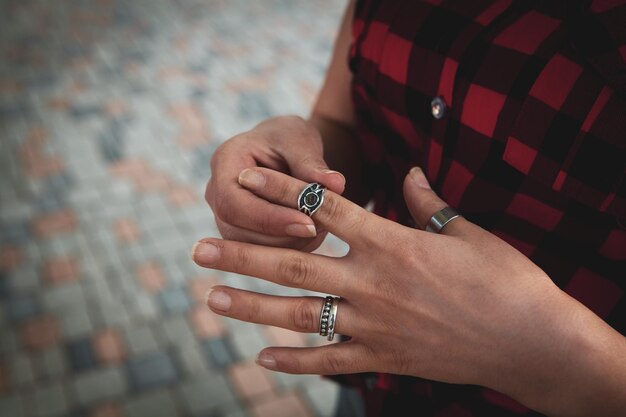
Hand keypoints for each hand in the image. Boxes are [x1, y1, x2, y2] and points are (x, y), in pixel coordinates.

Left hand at [193, 166, 623, 415]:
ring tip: (212, 300)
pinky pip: (329, 362)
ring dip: (251, 308)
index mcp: (392, 244)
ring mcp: (373, 325)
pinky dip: (295, 362)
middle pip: (293, 264)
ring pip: (299, 316)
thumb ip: (427, 203)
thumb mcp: (467, 232)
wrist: (530, 340)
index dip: (282, 190)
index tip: (247, 178)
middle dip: (241, 254)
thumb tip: (409, 173)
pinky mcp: (382, 359)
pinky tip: (263, 359)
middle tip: (198, 248)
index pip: (323, 209)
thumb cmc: (505, 279)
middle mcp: (372, 283)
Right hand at [205, 115, 345, 250]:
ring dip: (291, 244)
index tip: (308, 223)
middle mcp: (216, 194)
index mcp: (224, 162)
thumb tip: (335, 184)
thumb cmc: (290, 141)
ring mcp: (225, 219)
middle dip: (283, 235)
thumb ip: (313, 164)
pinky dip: (293, 248)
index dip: (270, 219)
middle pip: (239, 232)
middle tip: (322, 228)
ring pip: (252, 250)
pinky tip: (316, 232)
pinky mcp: (241, 236)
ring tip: (324, 225)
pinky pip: (264, 255)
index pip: (235, 204)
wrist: (284, 152)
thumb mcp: (302, 142)